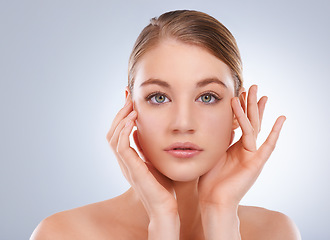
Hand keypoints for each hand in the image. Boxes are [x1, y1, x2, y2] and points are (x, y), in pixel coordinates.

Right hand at [106, 96, 177, 217]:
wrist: (165, 208)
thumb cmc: (164, 187)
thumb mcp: (156, 161)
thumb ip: (148, 148)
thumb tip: (144, 132)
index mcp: (129, 159)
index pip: (119, 133)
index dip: (122, 116)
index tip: (130, 99)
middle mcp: (124, 161)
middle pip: (112, 132)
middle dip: (120, 113)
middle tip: (128, 97)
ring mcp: (126, 165)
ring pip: (113, 137)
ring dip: (121, 119)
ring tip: (131, 106)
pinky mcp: (132, 169)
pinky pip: (121, 147)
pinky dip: (124, 132)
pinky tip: (132, 121)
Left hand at [198, 85, 285, 206]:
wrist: (213, 199)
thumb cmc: (209, 179)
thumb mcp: (212, 153)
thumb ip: (218, 139)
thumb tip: (218, 124)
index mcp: (235, 147)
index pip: (240, 123)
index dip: (241, 108)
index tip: (240, 92)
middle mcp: (245, 149)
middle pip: (250, 121)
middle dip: (251, 103)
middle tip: (252, 86)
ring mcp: (252, 156)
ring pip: (254, 127)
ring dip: (254, 110)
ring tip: (255, 92)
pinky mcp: (256, 164)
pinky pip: (267, 145)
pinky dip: (274, 132)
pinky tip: (280, 119)